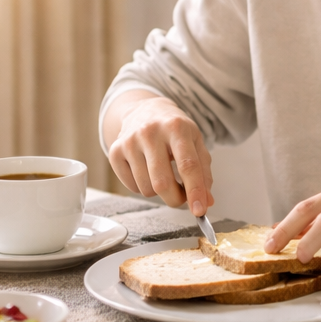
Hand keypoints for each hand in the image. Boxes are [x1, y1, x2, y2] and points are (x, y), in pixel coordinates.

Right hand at [106, 93, 214, 214]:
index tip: (199, 211)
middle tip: (181, 197)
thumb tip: (206, 202)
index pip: (188, 165)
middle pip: (163, 182)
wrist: (145, 110)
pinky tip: (147, 172)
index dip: (195, 191)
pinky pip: (131, 187)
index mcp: (176, 127)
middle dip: (175, 199)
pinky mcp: (114, 152)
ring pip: (146, 188)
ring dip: (159, 192)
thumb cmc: (174, 130)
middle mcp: (150, 132)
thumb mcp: (195, 143)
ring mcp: (129, 141)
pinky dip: (143, 188)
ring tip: (163, 175)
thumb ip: (203, 172)